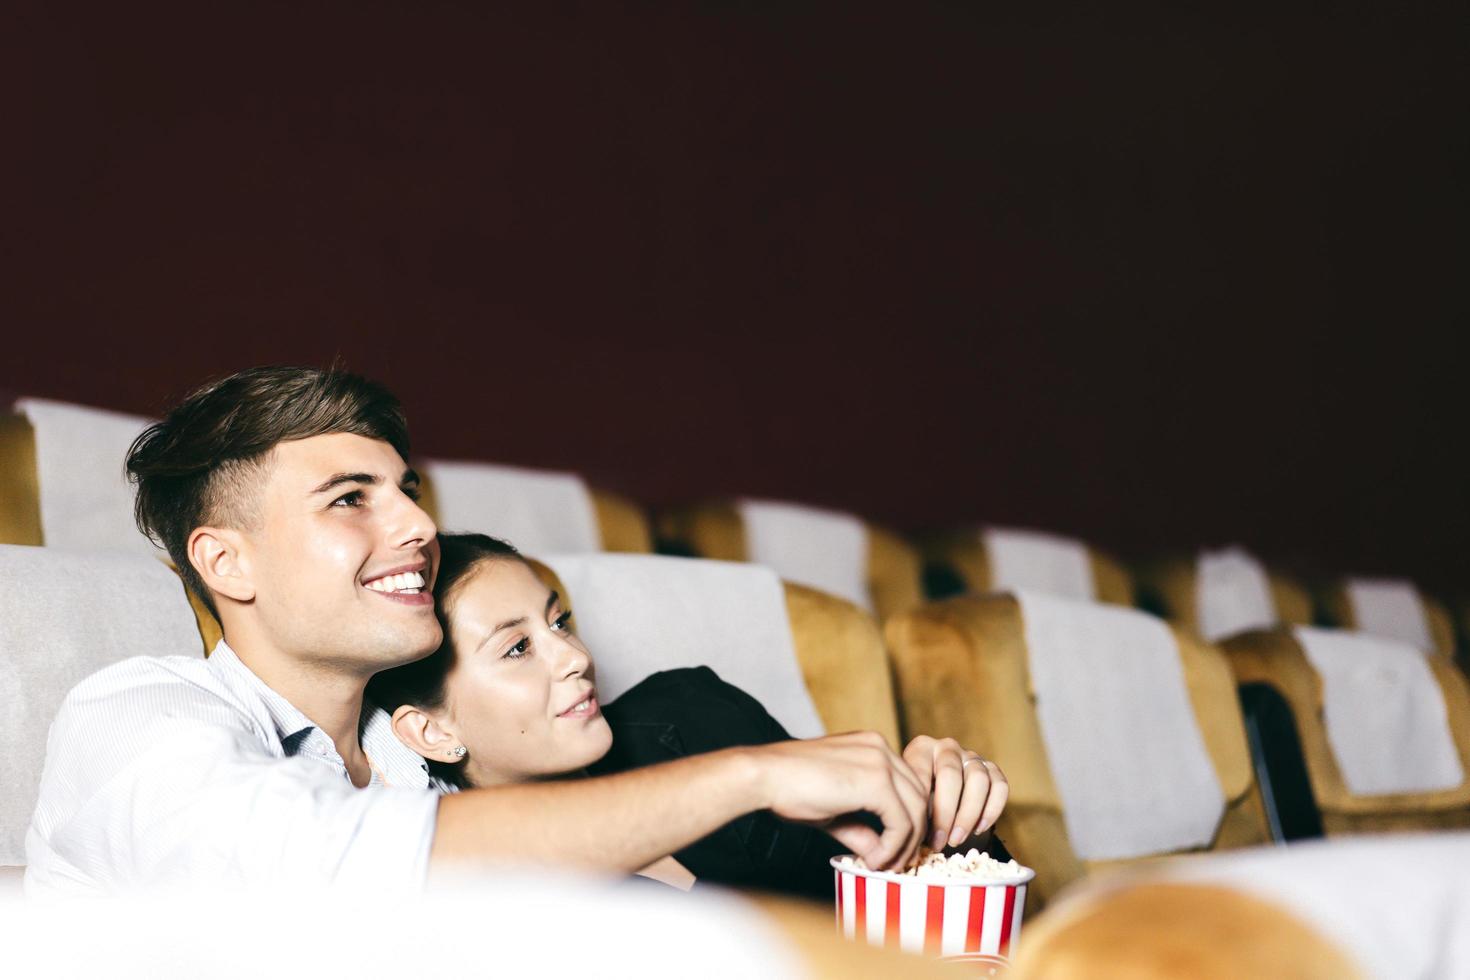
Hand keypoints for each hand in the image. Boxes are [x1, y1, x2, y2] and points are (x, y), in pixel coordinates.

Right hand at [746, 731, 929, 871]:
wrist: (764, 776)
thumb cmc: (789, 789)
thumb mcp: (834, 811)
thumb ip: (862, 829)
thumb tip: (879, 855)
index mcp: (872, 747)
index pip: (909, 785)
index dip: (908, 820)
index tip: (895, 850)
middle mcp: (881, 747)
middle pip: (919, 796)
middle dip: (913, 835)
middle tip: (897, 864)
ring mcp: (880, 761)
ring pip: (916, 810)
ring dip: (904, 845)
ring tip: (884, 866)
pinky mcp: (876, 781)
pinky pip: (901, 821)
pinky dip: (893, 847)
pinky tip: (874, 861)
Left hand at [902, 736, 1008, 850]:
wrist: (935, 794)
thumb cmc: (916, 797)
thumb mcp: (907, 797)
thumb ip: (910, 806)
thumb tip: (914, 830)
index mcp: (922, 748)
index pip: (921, 770)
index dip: (920, 802)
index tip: (918, 828)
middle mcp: (948, 748)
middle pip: (951, 774)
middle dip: (945, 812)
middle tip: (939, 840)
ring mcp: (972, 756)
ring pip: (979, 780)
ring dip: (969, 814)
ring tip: (957, 839)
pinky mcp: (992, 769)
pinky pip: (1000, 786)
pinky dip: (992, 810)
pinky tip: (978, 829)